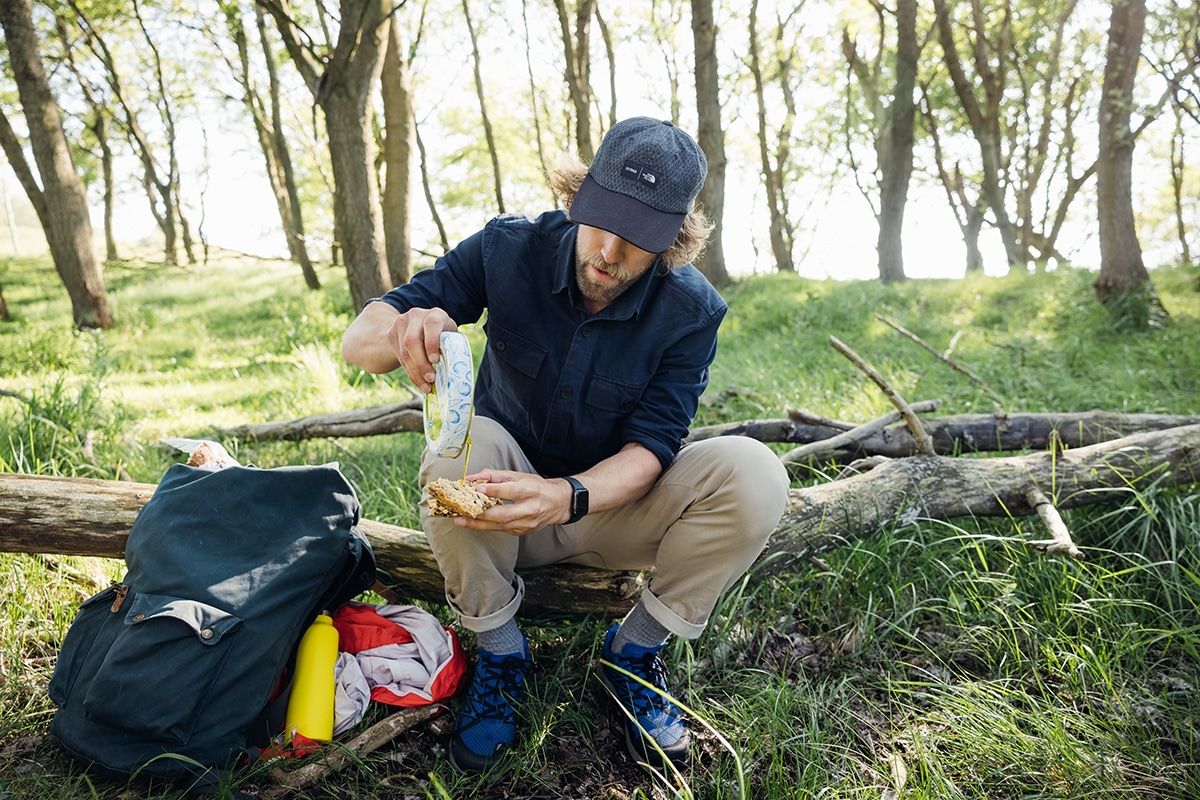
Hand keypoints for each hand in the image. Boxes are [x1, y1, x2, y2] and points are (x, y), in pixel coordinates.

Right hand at [389, 307, 456, 392]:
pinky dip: (410, 373)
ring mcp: (402, 324)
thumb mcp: (450, 336)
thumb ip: (451, 348)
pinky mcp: (392, 334)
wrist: (420, 324)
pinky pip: (400, 357)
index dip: (432, 343)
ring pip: (404, 352)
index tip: (435, 361)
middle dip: (421, 364)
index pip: (431, 325)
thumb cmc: (443, 334)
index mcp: (435, 314)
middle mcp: (417, 315)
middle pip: (412, 341)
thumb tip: (454, 373)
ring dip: (415, 372)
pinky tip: (418, 381)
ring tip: (426, 386)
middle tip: (431, 379)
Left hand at [450, 469, 573, 535]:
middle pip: (505, 514)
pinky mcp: (523, 531)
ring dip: (479, 524)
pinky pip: (502, 530)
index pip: (511, 491)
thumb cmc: (536, 487)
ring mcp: (528, 523)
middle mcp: (531, 509)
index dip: (493, 490)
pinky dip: (486, 526)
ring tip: (461, 521)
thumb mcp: (518, 476)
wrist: (558, 503)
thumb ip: (494, 476)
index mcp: (531, 490)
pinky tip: (474, 523)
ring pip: (501, 526)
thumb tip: (472, 478)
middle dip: (481, 515)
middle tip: (462, 513)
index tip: (476, 489)